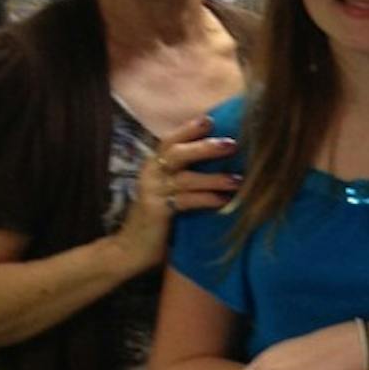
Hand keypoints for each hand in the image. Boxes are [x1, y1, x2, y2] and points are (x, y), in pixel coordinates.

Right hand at [115, 115, 238, 268]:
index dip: (189, 128)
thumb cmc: (158, 219)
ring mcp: (151, 192)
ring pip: (185, 178)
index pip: (170, 140)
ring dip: (214, 178)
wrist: (130, 249)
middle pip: (177, 153)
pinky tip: (224, 201)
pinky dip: (207, 199)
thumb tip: (223, 161)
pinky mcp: (156, 211)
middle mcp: (150, 174)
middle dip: (205, 147)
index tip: (212, 120)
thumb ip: (186, 175)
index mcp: (154, 166)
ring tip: (238, 180)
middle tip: (232, 145)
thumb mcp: (170, 192)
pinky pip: (186, 201)